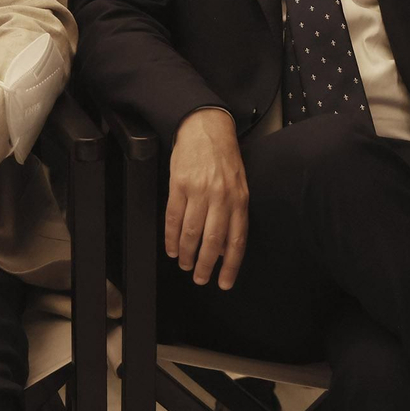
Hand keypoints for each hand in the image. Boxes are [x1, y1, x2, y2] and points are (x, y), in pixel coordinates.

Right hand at [165, 108, 248, 289]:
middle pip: (213, 241)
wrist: (205, 128)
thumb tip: (227, 247)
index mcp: (239, 199)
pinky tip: (171, 248)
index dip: (230, 265)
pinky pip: (173, 217)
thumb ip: (235, 213)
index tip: (224, 282)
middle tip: (199, 278)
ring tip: (184, 264)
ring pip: (191, 232)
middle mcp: (221, 197)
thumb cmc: (224, 157)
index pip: (237, 240)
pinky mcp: (179, 185)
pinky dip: (171, 237)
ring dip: (186, 254)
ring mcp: (199, 191)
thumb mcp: (239, 184)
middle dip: (205, 265)